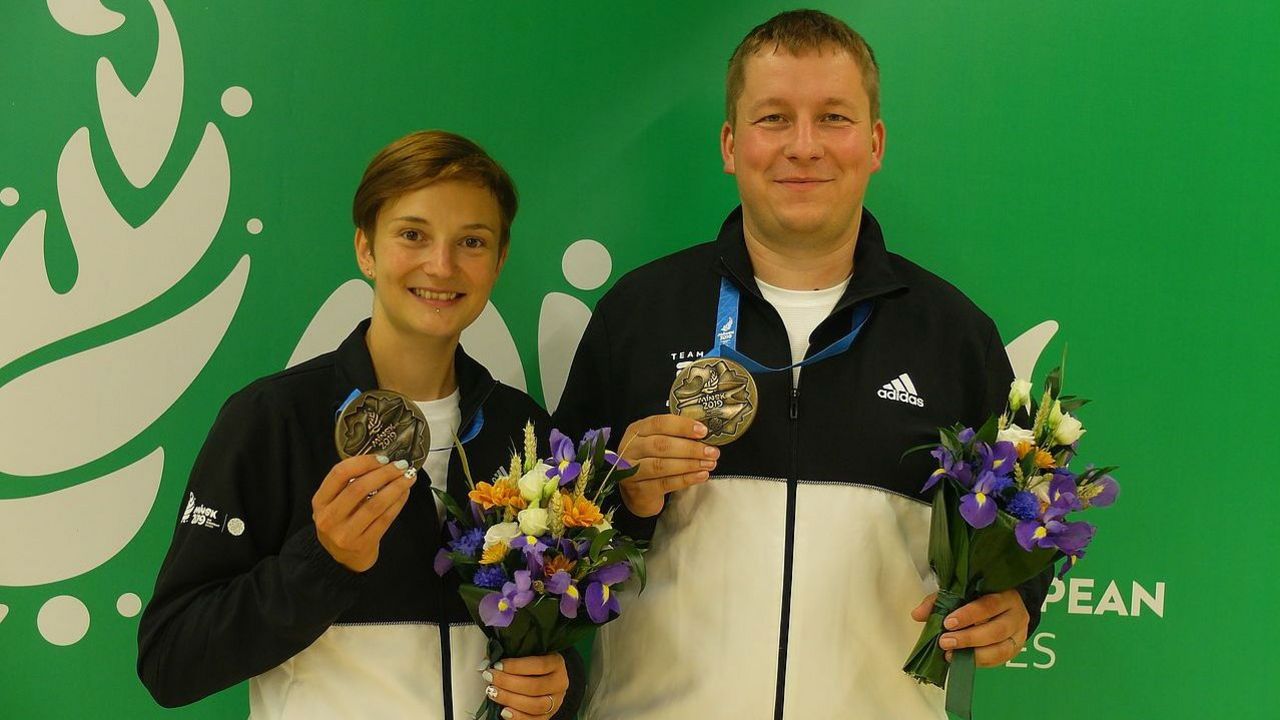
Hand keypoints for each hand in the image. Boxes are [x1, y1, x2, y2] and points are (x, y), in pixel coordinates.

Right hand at [312, 454, 417, 571]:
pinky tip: (405, 493)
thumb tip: (383, 461)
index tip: (383, 457)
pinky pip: (385, 519)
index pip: (339, 474)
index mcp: (319, 502)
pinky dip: (398, 503)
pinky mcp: (363, 544)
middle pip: (358, 488)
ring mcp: (345, 534)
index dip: (363, 462)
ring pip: (375, 504)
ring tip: (408, 477)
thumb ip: (349, 484)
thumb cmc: (342, 523)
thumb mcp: (334, 504)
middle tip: (401, 465)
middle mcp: (328, 518)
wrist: (343, 559)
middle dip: (384, 473)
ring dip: (395, 487)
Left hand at [482, 654, 568, 718]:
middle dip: (508, 683)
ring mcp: (556, 701)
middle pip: (535, 687)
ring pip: (535, 705)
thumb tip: (485, 664)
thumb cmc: (533, 665)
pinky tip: (504, 711)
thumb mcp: (527, 655)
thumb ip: (510, 658)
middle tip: (491, 678)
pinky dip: (518, 717)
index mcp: (557, 663)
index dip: (516, 666)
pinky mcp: (549, 716)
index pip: (539, 665)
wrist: (546, 678)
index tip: (497, 665)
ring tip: (493, 693)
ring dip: (510, 700)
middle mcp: (560, 683)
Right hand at [616, 414, 718, 517]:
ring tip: (709, 464)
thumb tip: (705, 434)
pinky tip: (701, 476)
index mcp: (637, 430)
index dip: (682, 426)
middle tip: (711, 452)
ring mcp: (631, 470)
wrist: (637, 491)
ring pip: (662, 465)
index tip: (703, 431)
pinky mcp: (639, 490)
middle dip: (690, 448)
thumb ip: (676, 436)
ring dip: (690, 464)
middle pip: (661, 445)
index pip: (659, 423)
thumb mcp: (657, 441)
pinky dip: (685, 479)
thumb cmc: (651, 460)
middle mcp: (631, 448)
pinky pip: (665, 483)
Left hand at [911, 589, 1028, 666]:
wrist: (1009, 604)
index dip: (969, 615)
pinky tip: (962, 660)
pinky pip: (1000, 660)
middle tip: (945, 642)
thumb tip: (917, 614)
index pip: (989, 605)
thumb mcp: (962, 592)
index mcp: (1005, 595)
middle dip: (968, 638)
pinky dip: (980, 662)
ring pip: (1001, 649)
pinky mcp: (1016, 649)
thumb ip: (940, 601)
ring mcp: (1019, 634)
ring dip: (974, 655)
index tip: (948, 623)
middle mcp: (1016, 615)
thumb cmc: (982, 596)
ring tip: (950, 654)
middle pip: (996, 630)